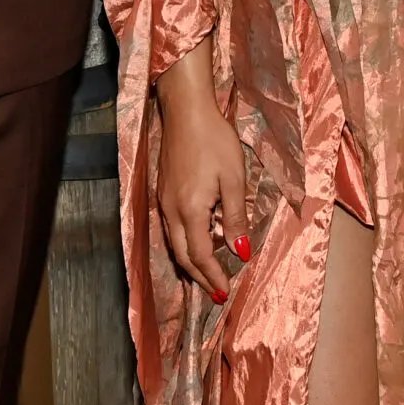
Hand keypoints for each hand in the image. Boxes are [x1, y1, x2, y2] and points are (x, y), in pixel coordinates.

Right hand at [156, 94, 248, 302]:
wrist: (187, 111)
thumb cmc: (215, 141)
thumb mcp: (233, 179)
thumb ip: (235, 218)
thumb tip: (240, 252)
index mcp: (190, 210)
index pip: (200, 255)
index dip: (213, 276)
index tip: (224, 293)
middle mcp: (171, 211)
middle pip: (182, 256)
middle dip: (199, 278)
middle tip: (215, 293)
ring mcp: (163, 201)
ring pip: (174, 244)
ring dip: (190, 264)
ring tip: (207, 276)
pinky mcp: (163, 192)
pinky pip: (171, 229)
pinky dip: (184, 246)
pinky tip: (195, 244)